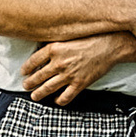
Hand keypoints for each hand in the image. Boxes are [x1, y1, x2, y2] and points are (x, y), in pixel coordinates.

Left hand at [20, 27, 135, 100]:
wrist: (111, 45)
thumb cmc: (92, 37)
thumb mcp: (69, 36)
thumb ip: (55, 43)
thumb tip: (42, 49)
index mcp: (54, 48)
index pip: (33, 61)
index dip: (26, 68)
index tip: (23, 72)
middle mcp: (59, 63)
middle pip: (37, 77)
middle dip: (29, 83)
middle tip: (25, 85)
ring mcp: (69, 75)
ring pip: (47, 89)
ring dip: (38, 94)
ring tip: (34, 96)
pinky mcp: (79, 84)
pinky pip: (64, 97)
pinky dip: (58, 100)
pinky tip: (56, 99)